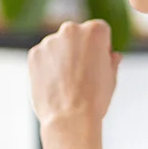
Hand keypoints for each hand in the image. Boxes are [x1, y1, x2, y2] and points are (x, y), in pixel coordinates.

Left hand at [28, 19, 118, 143]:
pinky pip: (42, 57)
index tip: (98, 66)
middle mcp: (71, 30)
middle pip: (76, 35)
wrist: (70, 118)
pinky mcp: (34, 54)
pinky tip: (53, 85)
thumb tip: (113, 55)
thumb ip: (111, 61)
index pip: (99, 31)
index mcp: (95, 31)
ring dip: (61, 58)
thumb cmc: (95, 99)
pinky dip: (46, 67)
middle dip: (79, 50)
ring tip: (66, 84)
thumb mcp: (111, 78)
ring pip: (57, 46)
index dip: (101, 49)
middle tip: (81, 74)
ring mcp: (50, 41)